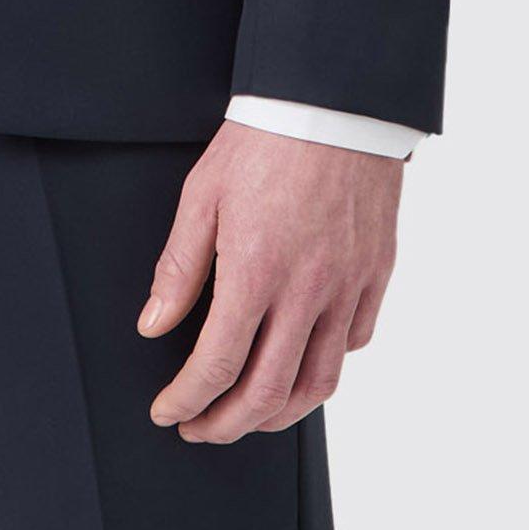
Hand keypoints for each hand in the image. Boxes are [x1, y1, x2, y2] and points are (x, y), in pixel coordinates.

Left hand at [139, 121, 403, 441]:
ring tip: (249, 415)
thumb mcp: (201, 195)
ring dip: (280, 414)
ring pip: (319, 382)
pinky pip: (353, 342)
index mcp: (256, 271)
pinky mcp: (375, 274)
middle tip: (200, 428)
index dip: (187, 401)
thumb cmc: (263, 140)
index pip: (216, 365)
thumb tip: (154, 327)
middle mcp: (307, 290)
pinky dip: (325, 367)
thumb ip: (179, 269)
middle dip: (227, 424)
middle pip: (268, 392)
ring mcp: (348, 286)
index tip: (168, 413)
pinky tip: (300, 363)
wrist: (333, 101)